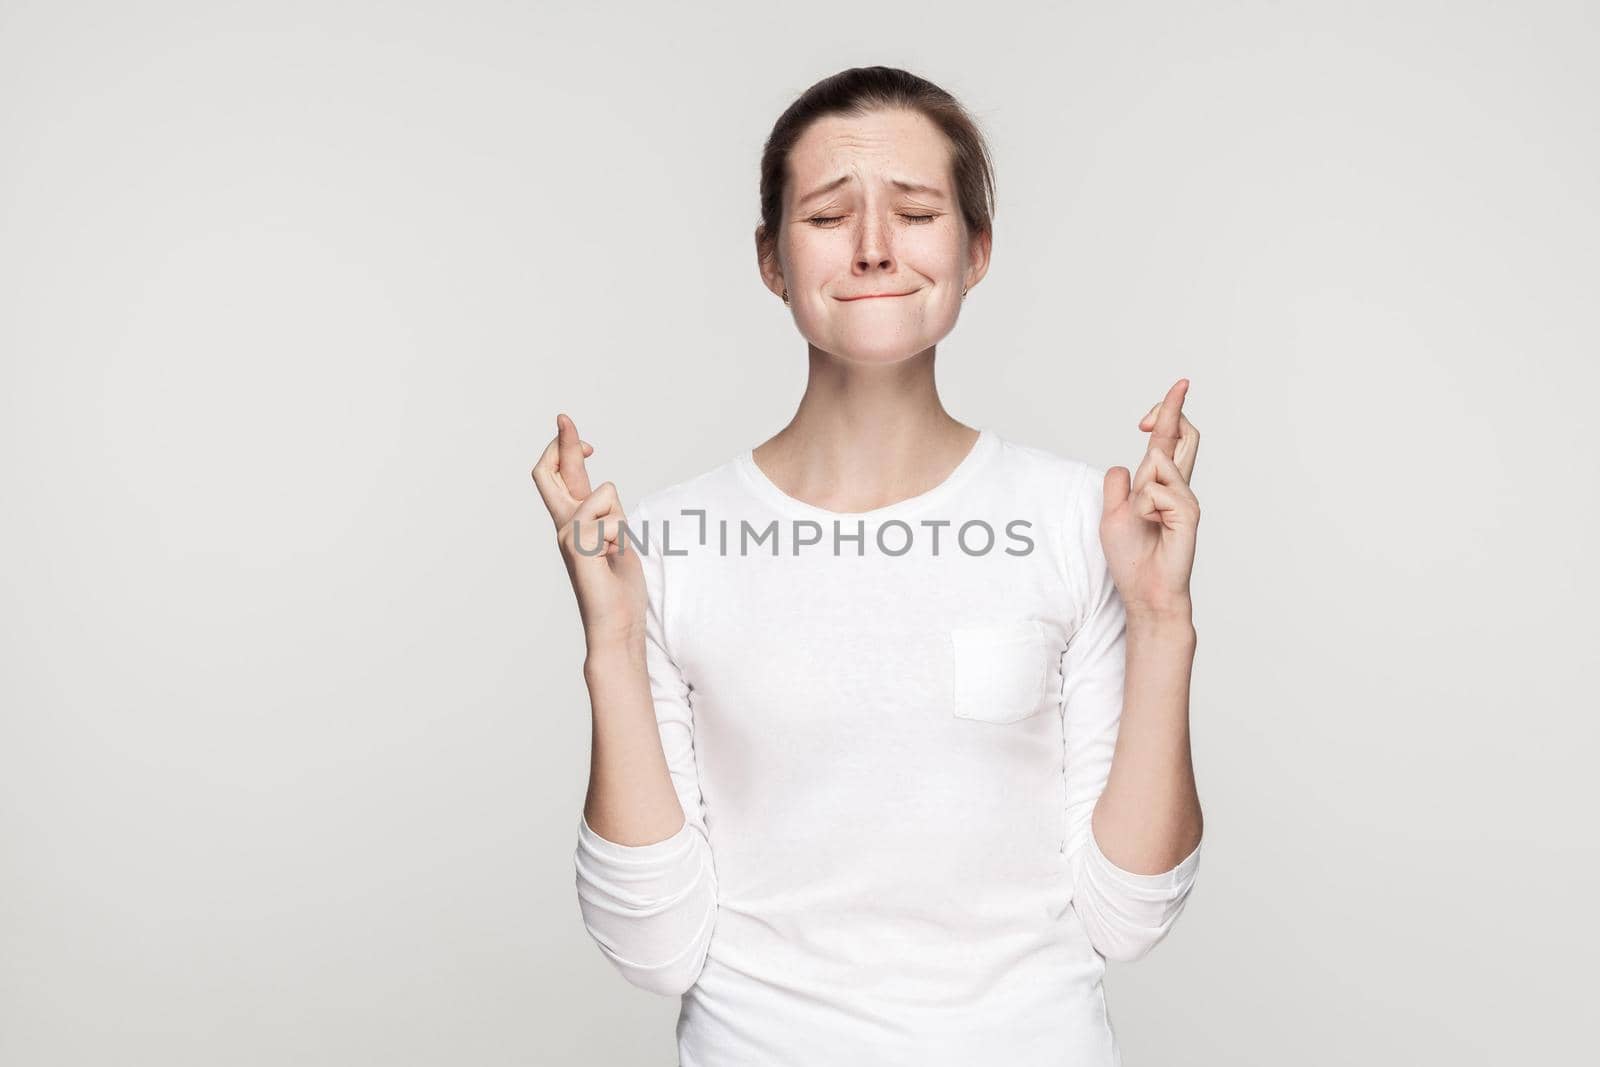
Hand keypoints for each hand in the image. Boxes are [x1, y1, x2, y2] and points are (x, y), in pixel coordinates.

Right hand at [530, 413, 646, 649]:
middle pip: (549, 473)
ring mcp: (567, 537)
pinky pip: (608, 517)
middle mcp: (564, 527)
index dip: (566, 450)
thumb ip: (607, 514)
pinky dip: (620, 534)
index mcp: (575, 524)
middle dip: (561, 442)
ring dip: (621, 517)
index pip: (561, 477)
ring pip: (602, 494)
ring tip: (617, 551)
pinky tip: (613, 559)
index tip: (579, 436)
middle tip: (564, 418)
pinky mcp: (576, 548)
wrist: (616, 626)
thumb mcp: (617, 540)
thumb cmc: (618, 590)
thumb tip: (604, 488)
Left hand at [1101, 379, 1201, 620]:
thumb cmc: (1132, 557)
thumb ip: (1118, 486)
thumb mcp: (1113, 514)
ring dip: (1139, 487)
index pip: (1167, 438)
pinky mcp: (1189, 511)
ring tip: (1143, 518)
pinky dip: (1143, 506)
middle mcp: (1177, 486)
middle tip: (1160, 403)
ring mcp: (1185, 497)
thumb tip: (1123, 464)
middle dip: (1172, 409)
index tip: (1178, 385)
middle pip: (1183, 435)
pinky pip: (1157, 489)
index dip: (1169, 410)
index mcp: (1158, 483)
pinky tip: (1151, 526)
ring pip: (1159, 460)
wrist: (1145, 590)